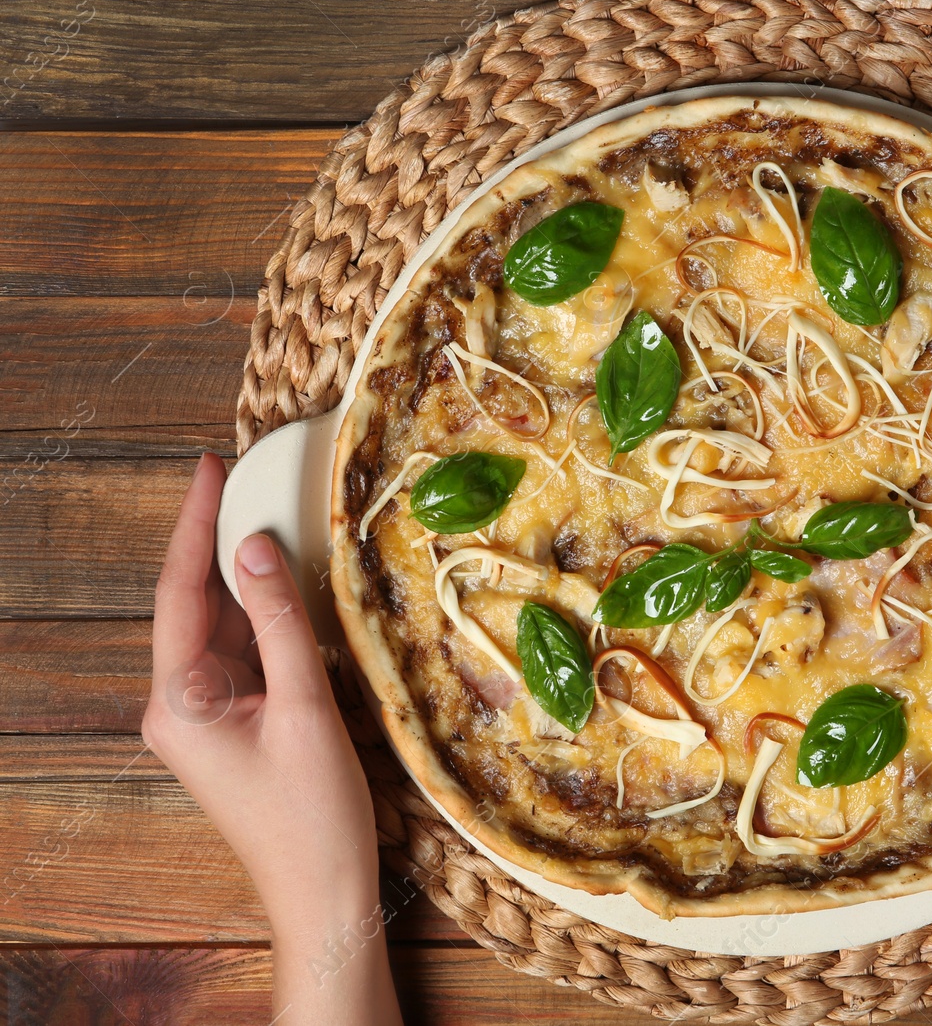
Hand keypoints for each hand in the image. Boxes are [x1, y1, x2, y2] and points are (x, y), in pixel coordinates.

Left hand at [144, 453, 401, 1024]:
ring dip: (246, 575)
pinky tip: (289, 582)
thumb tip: (258, 547)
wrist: (324, 893)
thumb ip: (279, 624)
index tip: (210, 467)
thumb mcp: (304, 709)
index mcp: (177, 700)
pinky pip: (245, 652)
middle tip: (248, 476)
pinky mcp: (236, 724)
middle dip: (219, 539)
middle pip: (195, 603)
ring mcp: (207, 715)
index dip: (195, 525)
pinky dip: (266, 614)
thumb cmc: (312, 814)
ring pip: (223, 625)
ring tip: (273, 515)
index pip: (180, 592)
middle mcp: (179, 703)